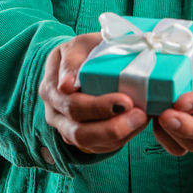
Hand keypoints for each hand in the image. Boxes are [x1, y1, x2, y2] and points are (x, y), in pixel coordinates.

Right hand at [39, 32, 149, 153]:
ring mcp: (65, 127)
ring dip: (118, 136)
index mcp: (51, 87)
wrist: (80, 61)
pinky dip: (119, 140)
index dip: (98, 107)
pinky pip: (97, 148)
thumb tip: (66, 85)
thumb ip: (73, 61)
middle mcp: (54, 111)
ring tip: (141, 120)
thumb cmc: (84, 51)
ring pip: (88, 143)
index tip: (125, 101)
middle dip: (112, 127)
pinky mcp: (80, 138)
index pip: (72, 104)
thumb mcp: (80, 44)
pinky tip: (135, 126)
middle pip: (78, 130)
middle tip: (140, 115)